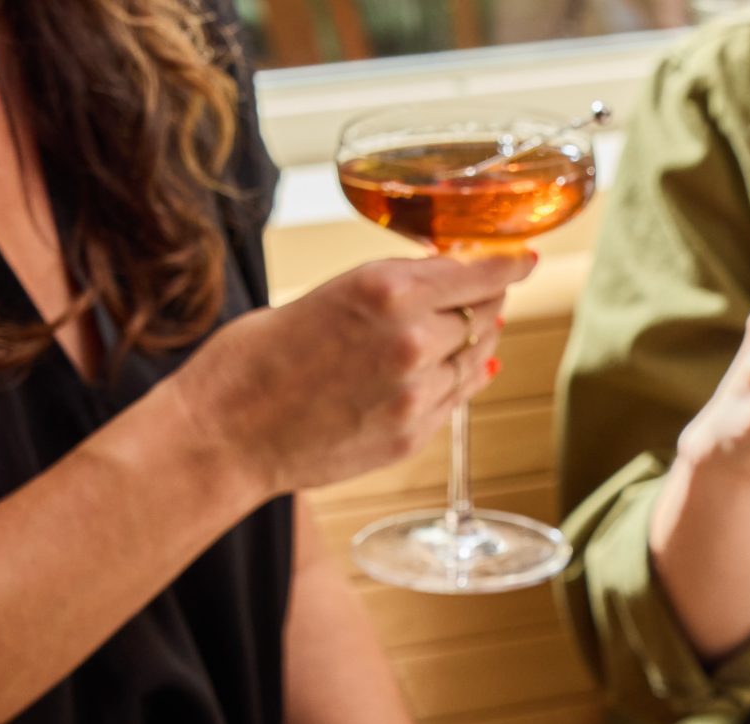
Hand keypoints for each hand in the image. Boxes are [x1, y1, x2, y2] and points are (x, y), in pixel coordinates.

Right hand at [174, 252, 531, 496]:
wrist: (225, 436)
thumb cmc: (254, 359)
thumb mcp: (323, 297)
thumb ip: (386, 294)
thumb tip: (434, 287)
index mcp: (385, 290)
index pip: (478, 273)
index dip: (509, 266)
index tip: (524, 260)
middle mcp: (412, 340)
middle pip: (483, 315)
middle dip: (485, 303)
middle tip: (485, 296)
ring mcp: (416, 394)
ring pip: (476, 361)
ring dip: (477, 344)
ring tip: (471, 333)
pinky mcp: (410, 436)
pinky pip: (454, 400)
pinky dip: (461, 382)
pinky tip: (458, 373)